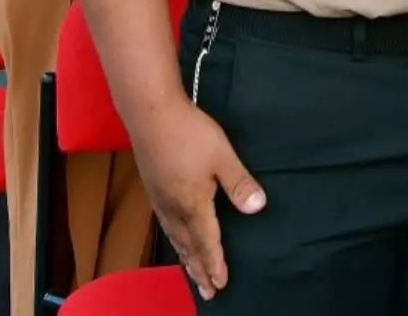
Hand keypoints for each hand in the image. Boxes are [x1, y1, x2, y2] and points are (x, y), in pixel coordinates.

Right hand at [130, 99, 265, 300]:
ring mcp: (160, 199)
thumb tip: (258, 208)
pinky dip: (173, 240)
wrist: (150, 114)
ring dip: (185, 258)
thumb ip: (239, 184)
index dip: (215, 264)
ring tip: (191, 273)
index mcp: (192, 204)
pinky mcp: (153, 187)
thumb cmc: (189, 133)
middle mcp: (173, 208)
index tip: (220, 285)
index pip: (207, 242)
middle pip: (188, 246)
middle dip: (199, 270)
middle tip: (207, 292)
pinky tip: (174, 236)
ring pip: (174, 238)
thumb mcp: (222, 157)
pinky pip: (165, 225)